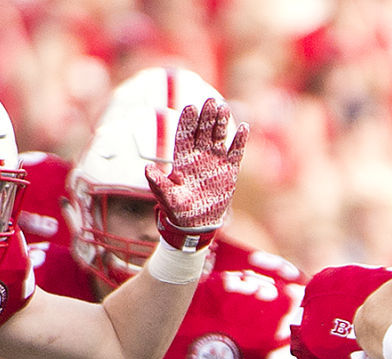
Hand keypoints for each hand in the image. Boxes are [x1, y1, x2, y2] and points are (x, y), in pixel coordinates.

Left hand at [146, 98, 247, 252]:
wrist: (196, 224)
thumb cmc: (178, 211)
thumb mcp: (167, 198)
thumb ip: (158, 183)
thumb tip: (147, 169)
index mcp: (183, 160)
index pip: (185, 136)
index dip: (187, 122)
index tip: (190, 108)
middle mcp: (199, 157)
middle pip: (203, 131)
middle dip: (206, 116)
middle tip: (210, 100)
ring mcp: (215, 162)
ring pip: (219, 137)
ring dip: (221, 122)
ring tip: (223, 107)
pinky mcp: (229, 170)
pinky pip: (236, 152)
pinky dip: (240, 141)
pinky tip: (244, 127)